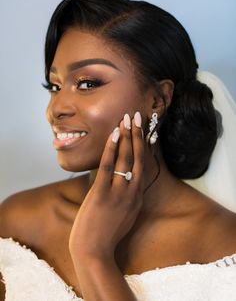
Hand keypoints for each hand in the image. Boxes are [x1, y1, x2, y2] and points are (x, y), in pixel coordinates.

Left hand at [69, 111, 144, 260]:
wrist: (94, 254)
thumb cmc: (106, 236)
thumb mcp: (124, 217)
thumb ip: (127, 199)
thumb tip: (124, 183)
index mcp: (138, 198)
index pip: (143, 166)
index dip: (143, 146)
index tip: (143, 130)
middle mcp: (132, 193)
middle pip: (138, 158)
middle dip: (138, 135)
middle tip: (137, 115)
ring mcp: (118, 194)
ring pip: (126, 159)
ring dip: (126, 137)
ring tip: (126, 118)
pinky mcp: (102, 194)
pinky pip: (108, 167)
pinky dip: (111, 149)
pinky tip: (113, 135)